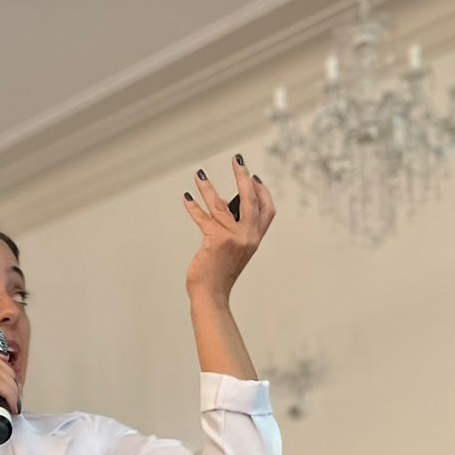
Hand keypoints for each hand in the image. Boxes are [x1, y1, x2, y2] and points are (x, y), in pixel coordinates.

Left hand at [183, 155, 274, 302]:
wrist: (212, 294)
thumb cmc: (220, 272)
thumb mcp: (233, 249)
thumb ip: (232, 227)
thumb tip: (219, 201)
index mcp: (255, 238)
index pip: (267, 210)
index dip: (263, 191)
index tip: (254, 177)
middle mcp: (248, 236)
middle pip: (249, 199)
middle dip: (242, 176)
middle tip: (237, 159)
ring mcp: (233, 238)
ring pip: (220, 205)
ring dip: (207, 187)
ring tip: (199, 174)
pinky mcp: (215, 240)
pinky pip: (203, 217)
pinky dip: (193, 206)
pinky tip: (186, 197)